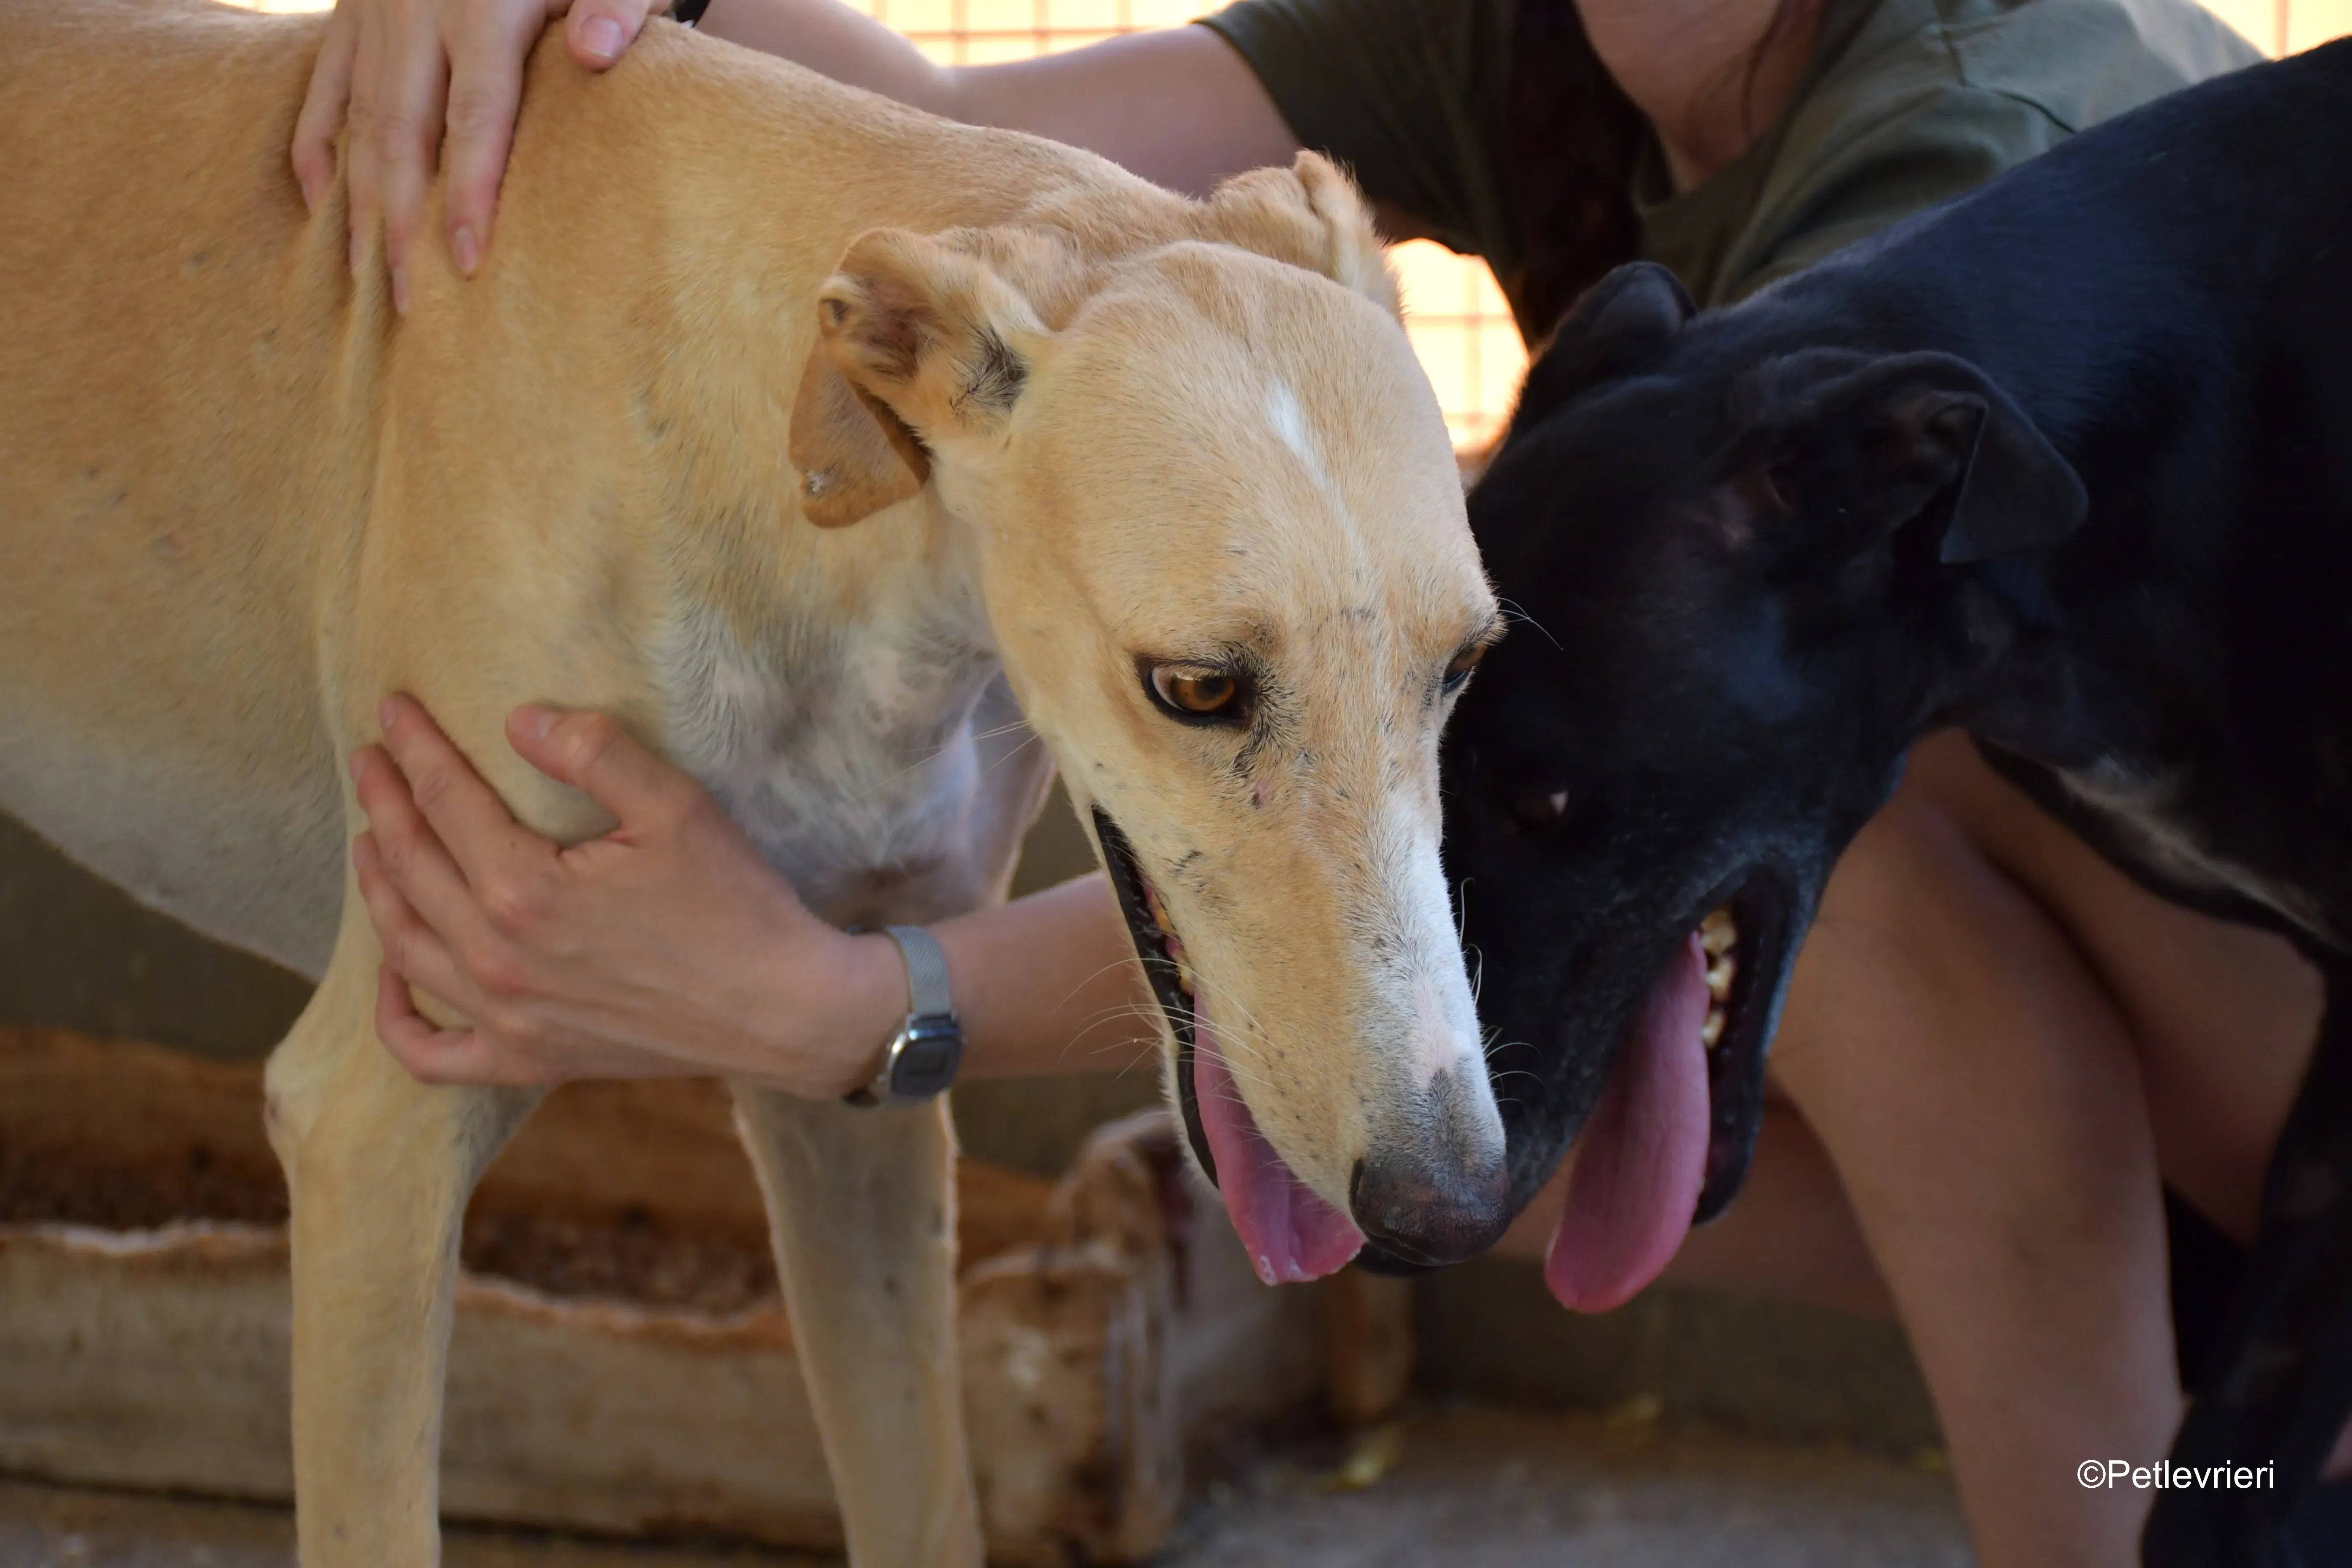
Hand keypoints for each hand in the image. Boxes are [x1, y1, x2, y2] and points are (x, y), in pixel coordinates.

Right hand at [292, 0, 665, 310]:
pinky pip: (321, 86)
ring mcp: (372, 12)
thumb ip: (613, 4)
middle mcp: (415, 12)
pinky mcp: (348, 9)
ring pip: (357, 120)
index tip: (468, 262)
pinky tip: (321, 206)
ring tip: (365, 276)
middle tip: (409, 302)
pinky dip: (316, 146)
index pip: (476, 118)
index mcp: (483, 8)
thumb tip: (596, 54)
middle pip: (404, 134)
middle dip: (402, 222)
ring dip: (358, 202)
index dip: (472, 193)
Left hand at [350, 694, 900, 1093]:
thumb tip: (518, 720)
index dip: (414, 749)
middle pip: (411, 867)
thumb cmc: (736, 905)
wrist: (784, 1011)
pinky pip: (431, 1052)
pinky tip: (388, 976)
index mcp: (525, 890)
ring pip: (405, 947)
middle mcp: (497, 959)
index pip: (444, 802)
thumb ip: (593, 752)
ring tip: (370, 840)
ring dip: (378, 886)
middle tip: (370, 759)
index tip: (392, 710)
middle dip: (383, 804)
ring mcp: (507, 1019)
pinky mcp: (530, 1059)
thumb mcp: (677, 806)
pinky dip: (394, 1016)